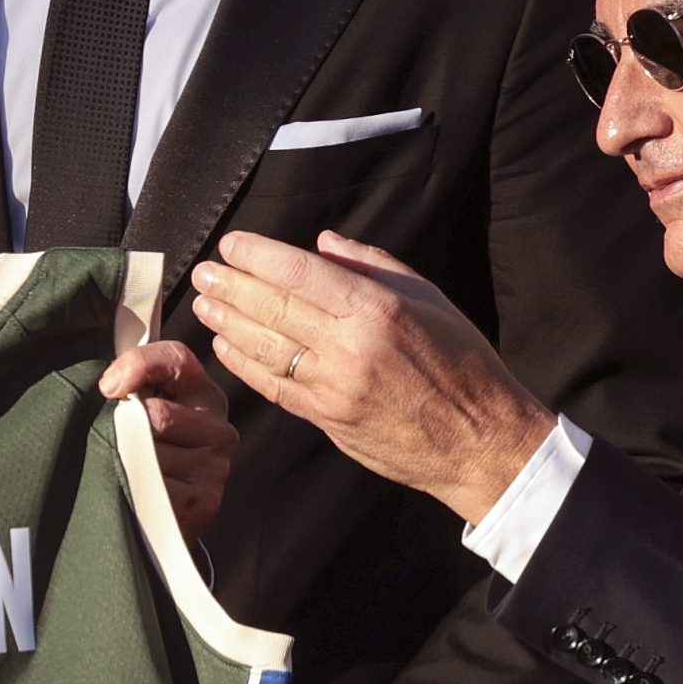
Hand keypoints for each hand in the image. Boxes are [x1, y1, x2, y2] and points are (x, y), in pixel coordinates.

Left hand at [102, 338, 238, 543]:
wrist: (161, 517)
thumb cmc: (145, 452)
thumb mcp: (142, 407)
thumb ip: (133, 381)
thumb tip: (111, 386)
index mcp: (203, 394)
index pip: (176, 360)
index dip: (138, 366)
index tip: (109, 386)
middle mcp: (218, 428)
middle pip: (156, 414)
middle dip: (127, 429)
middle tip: (122, 442)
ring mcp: (215, 467)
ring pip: (150, 454)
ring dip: (128, 463)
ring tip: (130, 471)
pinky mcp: (203, 501)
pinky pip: (152, 488)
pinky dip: (134, 491)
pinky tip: (137, 493)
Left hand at [192, 229, 553, 524]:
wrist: (480, 440)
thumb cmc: (462, 362)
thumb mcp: (429, 297)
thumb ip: (372, 265)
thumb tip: (323, 242)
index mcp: (376, 309)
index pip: (300, 272)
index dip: (258, 256)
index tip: (231, 245)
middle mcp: (350, 346)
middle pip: (273, 307)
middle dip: (230, 285)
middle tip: (203, 271)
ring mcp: (335, 387)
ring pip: (265, 347)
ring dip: (227, 323)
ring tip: (203, 303)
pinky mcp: (327, 419)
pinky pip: (274, 387)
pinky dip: (244, 365)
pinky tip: (224, 346)